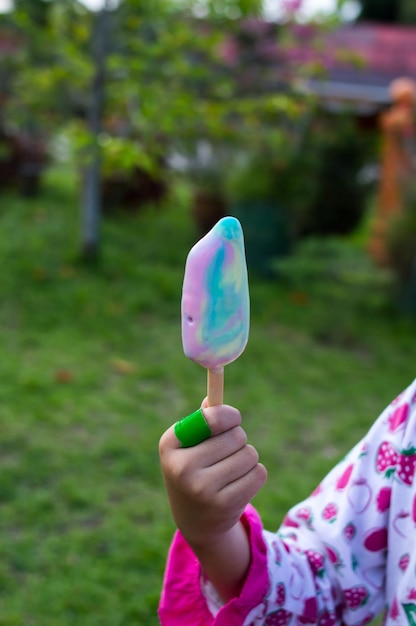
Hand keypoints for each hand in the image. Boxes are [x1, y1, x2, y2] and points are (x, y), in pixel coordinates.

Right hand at [159, 403, 266, 548]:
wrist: (195, 520)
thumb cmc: (194, 468)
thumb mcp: (189, 443)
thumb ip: (203, 419)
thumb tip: (213, 398)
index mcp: (170, 444)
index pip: (212, 418)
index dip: (229, 415)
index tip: (232, 419)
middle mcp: (182, 467)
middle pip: (236, 435)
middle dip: (238, 439)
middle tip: (226, 451)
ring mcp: (202, 489)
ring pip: (250, 454)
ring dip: (247, 458)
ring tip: (231, 469)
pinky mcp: (224, 505)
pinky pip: (258, 473)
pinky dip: (254, 474)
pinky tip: (238, 484)